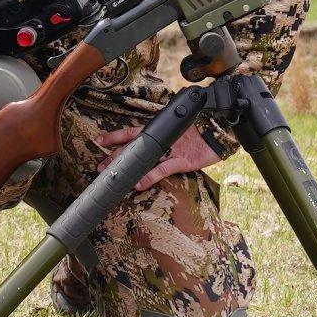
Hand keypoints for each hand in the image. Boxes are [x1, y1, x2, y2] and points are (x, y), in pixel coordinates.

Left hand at [93, 125, 225, 193]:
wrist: (218, 131)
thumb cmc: (197, 132)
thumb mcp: (175, 133)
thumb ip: (161, 138)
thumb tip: (147, 145)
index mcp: (157, 131)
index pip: (130, 132)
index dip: (114, 136)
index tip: (99, 139)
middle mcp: (160, 140)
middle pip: (132, 148)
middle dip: (114, 157)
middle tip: (99, 167)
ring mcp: (170, 150)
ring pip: (143, 159)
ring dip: (127, 168)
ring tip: (112, 177)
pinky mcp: (181, 161)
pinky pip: (162, 170)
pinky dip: (149, 177)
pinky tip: (138, 184)